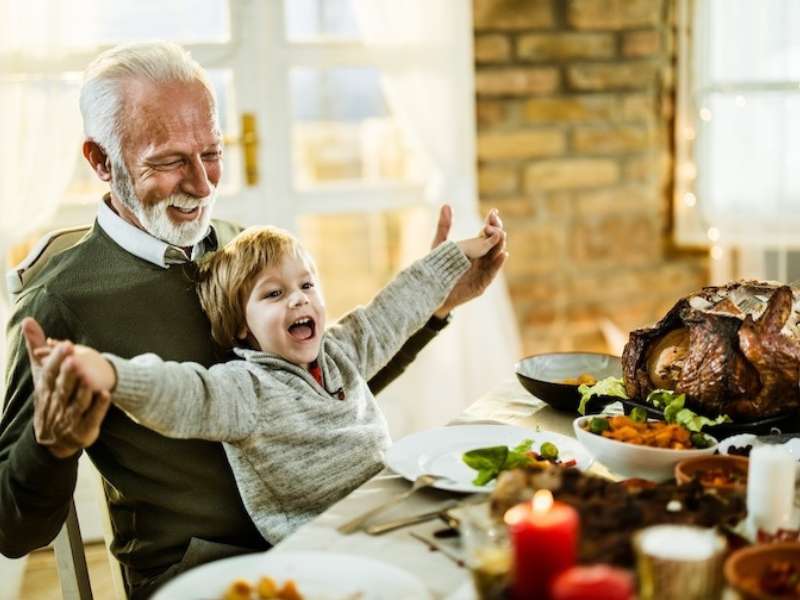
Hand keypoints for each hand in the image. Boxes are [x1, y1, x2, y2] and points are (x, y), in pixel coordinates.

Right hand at [23, 318, 110, 458]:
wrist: (54, 439)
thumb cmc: (50, 397)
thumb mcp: (42, 375)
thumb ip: (37, 348)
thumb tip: (27, 320)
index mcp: (46, 390)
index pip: (49, 374)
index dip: (57, 360)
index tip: (67, 345)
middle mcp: (56, 404)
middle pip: (62, 388)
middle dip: (68, 374)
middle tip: (76, 358)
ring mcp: (69, 419)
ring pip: (76, 404)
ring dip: (83, 391)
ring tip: (90, 377)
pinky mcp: (83, 429)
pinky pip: (92, 417)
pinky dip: (99, 407)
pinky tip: (107, 394)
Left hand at [431, 206, 507, 318]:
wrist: (430, 293)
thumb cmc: (436, 269)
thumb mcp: (439, 245)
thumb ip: (444, 227)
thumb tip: (446, 205)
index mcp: (474, 249)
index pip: (487, 233)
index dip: (492, 222)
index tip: (493, 212)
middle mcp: (481, 259)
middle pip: (495, 243)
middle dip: (496, 232)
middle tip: (492, 223)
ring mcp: (482, 272)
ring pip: (496, 257)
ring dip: (500, 245)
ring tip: (501, 234)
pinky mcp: (480, 285)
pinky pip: (492, 273)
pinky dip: (498, 263)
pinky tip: (502, 254)